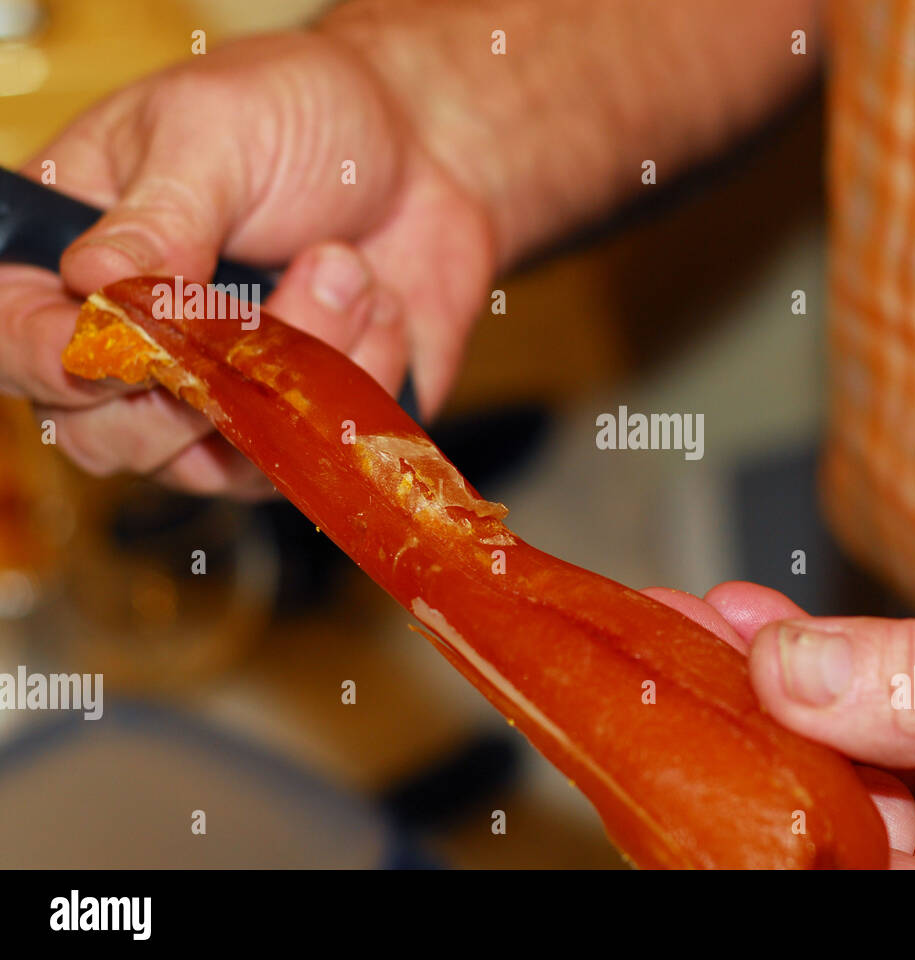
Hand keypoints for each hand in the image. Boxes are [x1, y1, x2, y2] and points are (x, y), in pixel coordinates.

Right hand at [0, 29, 491, 495]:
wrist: (424, 151)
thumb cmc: (303, 118)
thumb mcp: (215, 135)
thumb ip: (156, 218)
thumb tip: (93, 282)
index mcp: (70, 257)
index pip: (22, 346)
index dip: (73, 361)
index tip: (145, 341)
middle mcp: (130, 347)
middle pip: (113, 436)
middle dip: (217, 371)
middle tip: (279, 287)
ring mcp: (213, 400)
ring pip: (224, 458)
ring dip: (305, 365)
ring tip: (348, 267)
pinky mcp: (294, 429)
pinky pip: (312, 454)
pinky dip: (359, 379)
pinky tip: (380, 305)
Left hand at [650, 542, 914, 867]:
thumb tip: (791, 670)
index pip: (840, 872)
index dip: (746, 803)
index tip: (672, 717)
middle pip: (824, 815)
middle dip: (742, 725)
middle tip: (662, 646)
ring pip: (843, 757)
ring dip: (769, 683)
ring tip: (693, 623)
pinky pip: (883, 713)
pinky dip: (826, 662)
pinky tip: (763, 623)